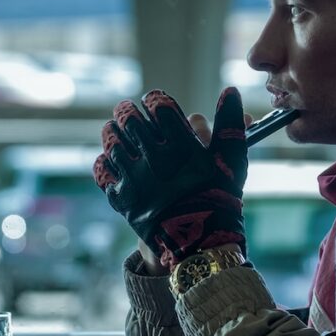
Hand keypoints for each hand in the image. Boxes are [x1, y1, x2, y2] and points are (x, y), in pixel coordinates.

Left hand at [93, 87, 248, 267]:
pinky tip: (110, 158)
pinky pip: (103, 170)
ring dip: (112, 131)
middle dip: (128, 111)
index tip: (155, 102)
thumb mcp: (231, 160)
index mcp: (181, 145)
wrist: (200, 244)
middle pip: (130, 118)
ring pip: (112, 140)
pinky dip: (105, 160)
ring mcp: (136, 178)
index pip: (159, 106)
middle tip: (127, 110)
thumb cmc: (219, 198)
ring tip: (115, 128)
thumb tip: (230, 90)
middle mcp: (155, 157)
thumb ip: (231, 124)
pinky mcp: (122, 197)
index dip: (155, 100)